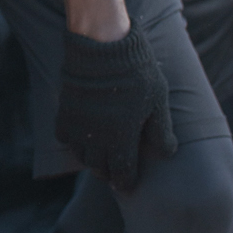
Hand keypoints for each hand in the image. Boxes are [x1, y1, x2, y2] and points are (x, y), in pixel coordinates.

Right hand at [56, 22, 174, 191]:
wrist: (103, 46)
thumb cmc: (136, 72)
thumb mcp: (158, 101)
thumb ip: (162, 131)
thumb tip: (169, 153)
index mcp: (122, 139)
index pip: (122, 173)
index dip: (126, 183)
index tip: (128, 186)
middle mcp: (97, 138)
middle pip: (99, 168)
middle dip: (109, 173)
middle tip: (115, 172)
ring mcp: (78, 125)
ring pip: (81, 155)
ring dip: (91, 160)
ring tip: (99, 157)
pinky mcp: (65, 110)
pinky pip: (64, 137)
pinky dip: (72, 142)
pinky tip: (81, 137)